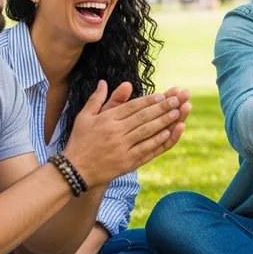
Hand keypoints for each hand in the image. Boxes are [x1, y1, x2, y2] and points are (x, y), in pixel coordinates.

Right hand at [64, 82, 191, 187]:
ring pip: (147, 132)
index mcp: (106, 120)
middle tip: (178, 99)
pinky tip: (170, 132)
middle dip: (163, 107)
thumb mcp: (84, 117)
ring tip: (178, 112)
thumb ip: (97, 99)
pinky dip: (159, 141)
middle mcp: (115, 133)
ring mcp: (122, 148)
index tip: (164, 94)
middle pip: (144, 117)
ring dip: (165, 121)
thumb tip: (104, 81)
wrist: (74, 172)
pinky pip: (146, 150)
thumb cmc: (80, 141)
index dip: (149, 100)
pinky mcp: (127, 163)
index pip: (133, 107)